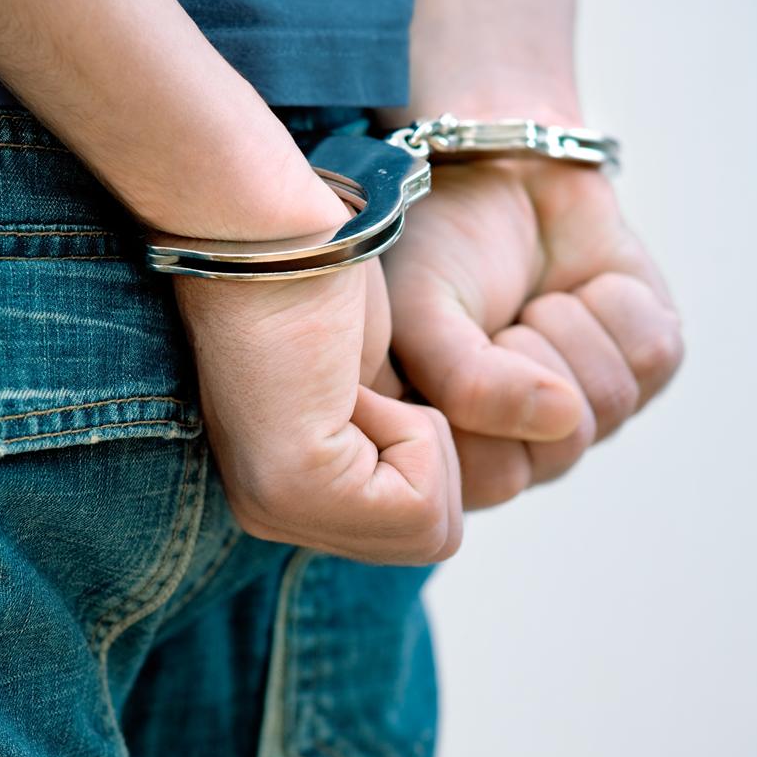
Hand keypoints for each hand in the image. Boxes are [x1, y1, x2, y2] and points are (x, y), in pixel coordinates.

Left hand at [175, 258, 462, 563]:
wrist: (269, 220)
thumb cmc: (322, 270)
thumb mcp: (375, 374)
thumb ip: (396, 437)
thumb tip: (486, 452)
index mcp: (286, 492)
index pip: (420, 525)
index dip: (428, 442)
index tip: (364, 377)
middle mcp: (271, 514)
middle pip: (434, 536)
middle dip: (433, 447)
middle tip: (363, 380)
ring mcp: (278, 508)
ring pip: (433, 528)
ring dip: (424, 436)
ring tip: (356, 381)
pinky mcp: (297, 487)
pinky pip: (418, 504)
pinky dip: (416, 432)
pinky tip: (352, 384)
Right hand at [385, 159, 682, 508]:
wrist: (489, 169)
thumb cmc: (433, 247)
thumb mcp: (419, 313)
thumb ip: (467, 382)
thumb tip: (564, 414)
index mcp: (461, 454)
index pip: (496, 478)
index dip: (478, 406)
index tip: (447, 343)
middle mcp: (530, 444)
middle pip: (566, 447)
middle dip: (527, 357)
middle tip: (498, 316)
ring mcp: (593, 406)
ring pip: (612, 400)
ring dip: (565, 324)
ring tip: (532, 299)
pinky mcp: (648, 357)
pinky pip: (656, 353)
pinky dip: (614, 299)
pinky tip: (579, 284)